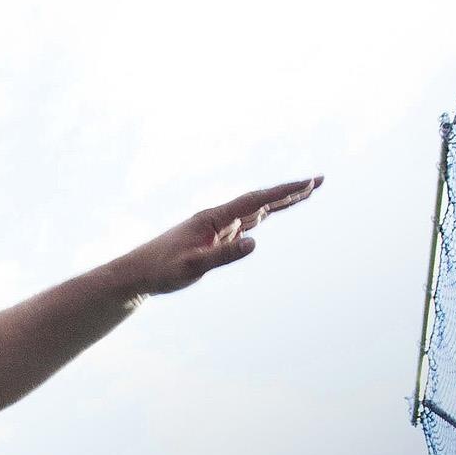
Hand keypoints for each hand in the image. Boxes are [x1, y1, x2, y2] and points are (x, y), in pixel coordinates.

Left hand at [114, 178, 321, 296]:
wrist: (136, 274)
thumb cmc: (161, 271)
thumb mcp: (192, 267)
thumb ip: (223, 256)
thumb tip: (255, 243)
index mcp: (214, 218)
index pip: (256, 201)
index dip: (284, 191)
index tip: (309, 182)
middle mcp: (217, 218)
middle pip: (261, 201)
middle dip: (290, 191)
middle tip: (318, 181)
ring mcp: (216, 227)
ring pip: (255, 210)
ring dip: (279, 201)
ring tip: (304, 192)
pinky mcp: (212, 238)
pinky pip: (244, 223)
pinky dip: (262, 214)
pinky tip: (269, 212)